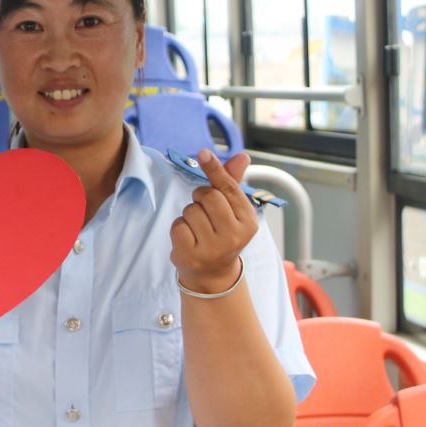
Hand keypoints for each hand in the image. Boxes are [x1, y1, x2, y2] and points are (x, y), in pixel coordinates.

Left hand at [170, 149, 256, 294]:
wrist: (212, 273)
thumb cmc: (222, 234)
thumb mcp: (233, 211)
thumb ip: (232, 183)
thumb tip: (243, 155)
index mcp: (248, 222)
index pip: (229, 189)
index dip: (215, 170)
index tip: (203, 153)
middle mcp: (234, 236)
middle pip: (208, 196)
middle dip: (200, 197)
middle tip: (204, 210)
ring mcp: (212, 248)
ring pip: (190, 210)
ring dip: (189, 215)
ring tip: (198, 229)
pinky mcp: (191, 256)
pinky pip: (177, 225)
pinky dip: (179, 227)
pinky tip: (188, 238)